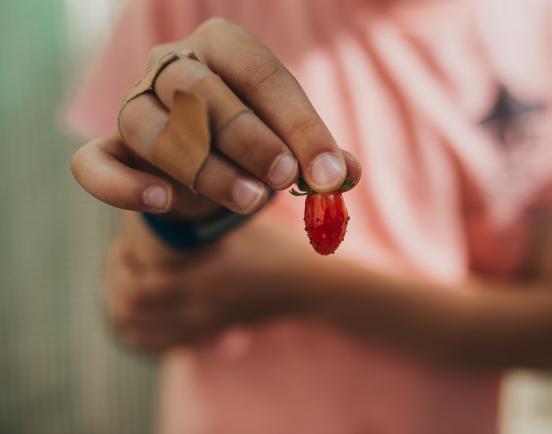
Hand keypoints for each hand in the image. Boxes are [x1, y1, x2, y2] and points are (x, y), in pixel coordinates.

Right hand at [72, 18, 360, 218]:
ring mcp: (134, 103)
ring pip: (150, 126)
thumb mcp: (290, 141)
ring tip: (251, 200)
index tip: (330, 173)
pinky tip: (163, 201)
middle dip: (249, 139)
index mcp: (224, 46)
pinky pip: (93, 163)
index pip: (263, 75)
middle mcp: (173, 64)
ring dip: (203, 167)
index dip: (300, 126)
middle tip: (285, 179)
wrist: (207, 159)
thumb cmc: (255, 140)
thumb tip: (347, 174)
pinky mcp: (111, 147)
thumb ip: (317, 154)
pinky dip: (122, 187)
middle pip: (201, 92)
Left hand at [105, 214, 313, 351]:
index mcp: (207, 280)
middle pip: (132, 315)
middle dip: (115, 287)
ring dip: (123, 310)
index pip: (141, 290)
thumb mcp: (243, 221)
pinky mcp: (209, 332)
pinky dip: (141, 332)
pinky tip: (142, 312)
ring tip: (127, 282)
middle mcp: (200, 308)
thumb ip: (208, 207)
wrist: (308, 286)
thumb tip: (167, 181)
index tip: (124, 245)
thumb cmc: (278, 244)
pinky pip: (160, 346)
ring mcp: (204, 325)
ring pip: (141, 334)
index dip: (121, 270)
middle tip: (121, 261)